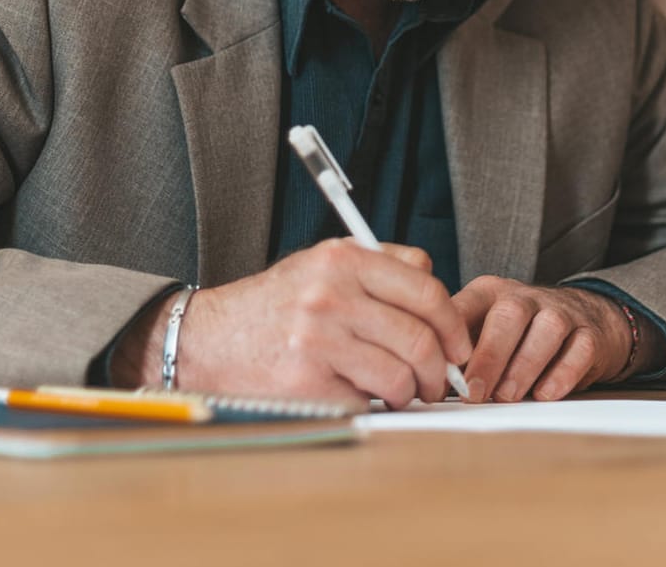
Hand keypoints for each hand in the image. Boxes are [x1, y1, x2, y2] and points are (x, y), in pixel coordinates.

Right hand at [113, 239, 469, 409]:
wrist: (207, 340)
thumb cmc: (274, 306)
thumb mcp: (322, 265)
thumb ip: (381, 265)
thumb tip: (437, 286)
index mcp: (343, 260)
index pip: (426, 290)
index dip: (453, 324)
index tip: (458, 346)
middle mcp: (331, 295)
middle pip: (419, 338)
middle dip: (440, 370)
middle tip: (439, 382)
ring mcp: (317, 340)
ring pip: (400, 376)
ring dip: (411, 394)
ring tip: (403, 393)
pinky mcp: (306, 383)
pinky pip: (366, 401)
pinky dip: (374, 406)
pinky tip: (364, 398)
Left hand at [452, 277, 637, 402]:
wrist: (583, 317)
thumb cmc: (519, 332)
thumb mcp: (483, 330)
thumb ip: (458, 352)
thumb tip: (427, 383)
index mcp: (489, 293)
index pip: (466, 305)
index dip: (451, 338)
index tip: (440, 372)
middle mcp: (525, 297)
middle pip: (509, 314)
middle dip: (490, 355)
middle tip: (475, 392)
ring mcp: (561, 312)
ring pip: (547, 329)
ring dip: (524, 366)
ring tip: (507, 396)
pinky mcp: (590, 334)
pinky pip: (580, 349)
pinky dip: (562, 374)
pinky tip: (544, 393)